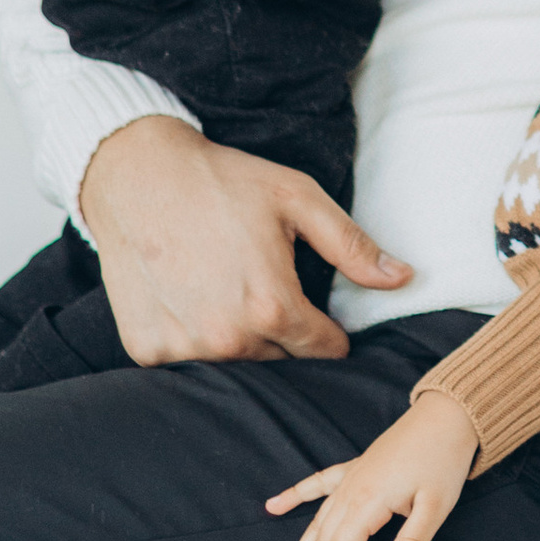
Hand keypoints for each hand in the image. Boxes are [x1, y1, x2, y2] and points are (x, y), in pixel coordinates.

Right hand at [78, 116, 408, 366]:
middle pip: (281, 362)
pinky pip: (186, 361)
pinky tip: (190, 298)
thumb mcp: (297, 198)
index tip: (319, 312)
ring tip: (228, 291)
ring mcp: (183, 348)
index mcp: (272, 307)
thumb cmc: (222, 181)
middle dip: (284, 333)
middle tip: (265, 288)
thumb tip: (403, 278)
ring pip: (235, 365)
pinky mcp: (148, 349)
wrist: (136, 174)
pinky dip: (194, 338)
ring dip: (241, 339)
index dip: (328, 331)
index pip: (323, 350)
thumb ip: (352, 246)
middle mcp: (227, 339)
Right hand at [267, 395, 479, 540]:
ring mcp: (349, 478)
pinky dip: (294, 496)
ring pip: (316, 522)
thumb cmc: (443, 461)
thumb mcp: (436, 506)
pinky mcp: (353, 468)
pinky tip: (272, 507)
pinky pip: (316, 484)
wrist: (446, 416)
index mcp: (369, 502)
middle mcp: (350, 492)